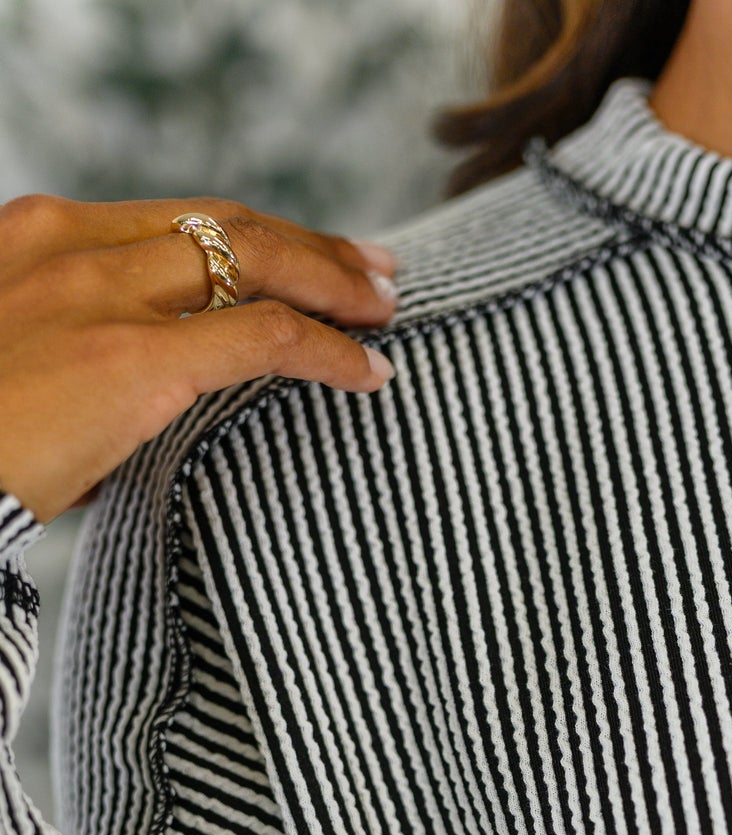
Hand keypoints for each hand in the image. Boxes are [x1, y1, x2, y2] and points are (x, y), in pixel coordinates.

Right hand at [0, 193, 400, 524]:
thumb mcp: (11, 360)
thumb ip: (74, 353)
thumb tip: (128, 407)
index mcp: (39, 235)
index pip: (173, 219)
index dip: (252, 234)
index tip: (304, 254)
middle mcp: (72, 244)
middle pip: (224, 223)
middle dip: (310, 244)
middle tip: (372, 268)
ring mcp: (103, 297)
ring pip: (252, 261)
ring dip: (331, 281)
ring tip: (384, 309)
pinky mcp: (133, 358)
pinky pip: (261, 338)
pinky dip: (328, 350)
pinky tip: (368, 372)